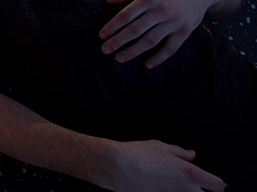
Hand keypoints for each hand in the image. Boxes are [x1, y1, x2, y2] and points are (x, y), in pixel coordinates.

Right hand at [94, 139, 225, 191]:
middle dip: (199, 190)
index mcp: (190, 173)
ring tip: (170, 183)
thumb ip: (180, 152)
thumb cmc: (137, 154)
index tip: (212, 182)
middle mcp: (185, 190)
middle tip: (188, 183)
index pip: (218, 186)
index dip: (217, 184)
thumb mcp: (160, 147)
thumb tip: (191, 155)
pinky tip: (159, 187)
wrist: (117, 168)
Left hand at [99, 0, 220, 67]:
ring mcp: (173, 22)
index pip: (126, 15)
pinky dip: (159, 58)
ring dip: (133, 51)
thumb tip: (109, 0)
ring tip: (119, 58)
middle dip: (118, 41)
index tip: (102, 36)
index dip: (113, 26)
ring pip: (150, 41)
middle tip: (105, 50)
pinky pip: (170, 48)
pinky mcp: (184, 31)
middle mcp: (160, 10)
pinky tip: (147, 65)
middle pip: (135, 30)